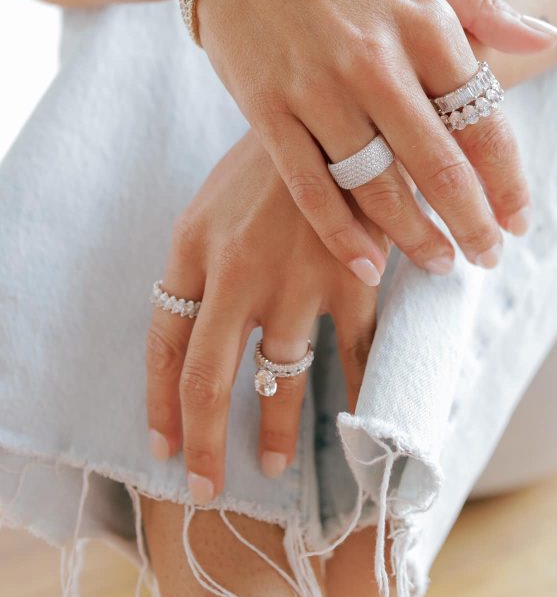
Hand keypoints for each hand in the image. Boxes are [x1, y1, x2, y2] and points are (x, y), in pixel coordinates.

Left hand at [146, 129, 389, 501]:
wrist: (341, 110)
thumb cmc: (272, 157)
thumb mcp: (216, 197)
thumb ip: (202, 258)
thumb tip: (195, 321)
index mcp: (193, 246)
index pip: (163, 342)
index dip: (160, 403)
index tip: (162, 446)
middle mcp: (236, 272)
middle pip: (208, 377)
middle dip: (203, 442)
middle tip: (204, 487)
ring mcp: (296, 280)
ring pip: (280, 378)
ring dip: (275, 429)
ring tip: (272, 463)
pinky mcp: (353, 279)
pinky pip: (354, 355)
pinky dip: (356, 396)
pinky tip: (356, 428)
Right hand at [195, 0, 555, 280]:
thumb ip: (483, 3)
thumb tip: (546, 39)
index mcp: (422, 20)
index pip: (483, 117)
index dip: (508, 178)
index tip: (520, 219)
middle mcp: (374, 59)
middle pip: (438, 164)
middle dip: (473, 222)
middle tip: (489, 257)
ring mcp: (317, 87)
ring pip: (377, 185)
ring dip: (416, 236)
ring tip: (441, 264)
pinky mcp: (267, 109)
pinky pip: (310, 187)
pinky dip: (341, 234)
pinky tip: (370, 266)